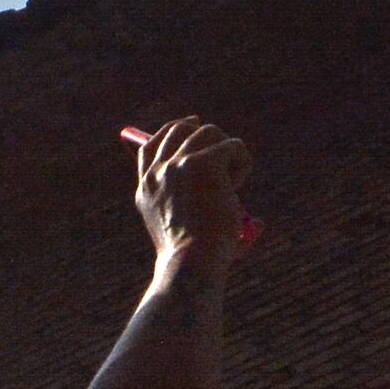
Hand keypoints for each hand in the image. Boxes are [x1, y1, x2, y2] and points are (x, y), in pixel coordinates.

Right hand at [128, 117, 250, 269]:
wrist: (192, 264)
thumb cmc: (193, 258)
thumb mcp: (181, 227)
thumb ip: (188, 204)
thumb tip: (221, 184)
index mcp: (146, 189)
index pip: (151, 145)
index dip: (173, 130)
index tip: (192, 123)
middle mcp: (158, 173)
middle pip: (181, 129)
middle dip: (206, 134)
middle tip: (226, 146)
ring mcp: (178, 165)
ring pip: (211, 133)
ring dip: (228, 155)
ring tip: (231, 186)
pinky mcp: (204, 163)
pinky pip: (234, 146)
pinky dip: (243, 164)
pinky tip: (237, 188)